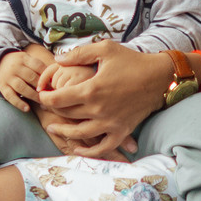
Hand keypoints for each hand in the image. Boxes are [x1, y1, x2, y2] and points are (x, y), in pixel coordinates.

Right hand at [0, 45, 55, 111]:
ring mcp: (8, 77)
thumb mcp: (28, 60)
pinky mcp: (2, 87)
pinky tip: (27, 108)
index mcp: (24, 59)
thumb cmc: (19, 64)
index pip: (38, 66)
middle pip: (31, 77)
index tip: (56, 85)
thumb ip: (40, 67)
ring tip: (42, 102)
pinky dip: (19, 103)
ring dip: (33, 96)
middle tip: (52, 95)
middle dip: (42, 87)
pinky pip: (10, 96)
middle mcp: (15, 67)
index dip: (48, 76)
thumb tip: (57, 78)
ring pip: (22, 87)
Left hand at [36, 41, 163, 158]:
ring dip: (64, 132)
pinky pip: (103, 146)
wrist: (159, 76)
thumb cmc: (131, 60)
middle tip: (47, 107)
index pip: (58, 99)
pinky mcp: (122, 130)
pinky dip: (90, 151)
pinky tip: (79, 148)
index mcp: (91, 89)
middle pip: (67, 115)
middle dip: (54, 111)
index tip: (42, 95)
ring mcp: (110, 122)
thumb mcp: (105, 49)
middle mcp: (98, 109)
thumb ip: (78, 54)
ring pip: (79, 133)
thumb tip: (57, 60)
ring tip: (53, 128)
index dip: (45, 98)